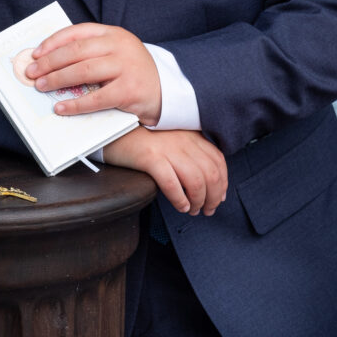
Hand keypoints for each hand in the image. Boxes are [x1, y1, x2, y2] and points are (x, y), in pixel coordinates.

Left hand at [25, 23, 161, 123]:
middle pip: (76, 51)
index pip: (77, 32)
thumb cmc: (132, 72)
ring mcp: (126, 67)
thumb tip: (49, 62)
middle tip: (31, 73)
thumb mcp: (115, 53)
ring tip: (41, 87)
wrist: (166, 91)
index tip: (35, 53)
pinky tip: (61, 108)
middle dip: (49, 62)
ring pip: (83, 71)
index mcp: (113, 33)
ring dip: (57, 79)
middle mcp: (120, 46)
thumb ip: (90, 52)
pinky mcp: (129, 90)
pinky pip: (96, 98)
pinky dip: (75, 104)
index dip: (52, 42)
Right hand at [103, 127, 227, 215]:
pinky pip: (172, 184)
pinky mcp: (151, 158)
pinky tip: (180, 206)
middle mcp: (183, 140)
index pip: (218, 160)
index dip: (223, 182)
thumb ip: (187, 150)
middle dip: (213, 197)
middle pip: (211, 173)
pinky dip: (180, 199)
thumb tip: (205, 178)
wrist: (113, 126)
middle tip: (207, 210)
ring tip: (192, 210)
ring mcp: (168, 148)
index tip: (219, 196)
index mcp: (190, 134)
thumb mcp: (170, 137)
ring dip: (198, 201)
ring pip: (196, 181)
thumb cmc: (141, 136)